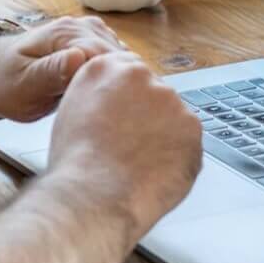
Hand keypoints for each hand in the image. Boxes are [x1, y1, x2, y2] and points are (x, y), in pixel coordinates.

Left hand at [0, 15, 125, 122]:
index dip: (115, 84)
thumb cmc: (4, 82)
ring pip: (121, 59)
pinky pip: (115, 61)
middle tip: (118, 115)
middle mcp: (81, 28)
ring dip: (121, 81)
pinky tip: (110, 97)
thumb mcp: (24, 84)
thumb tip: (79, 58)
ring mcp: (88, 34)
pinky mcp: (91, 45)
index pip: (108, 56)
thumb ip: (51, 71)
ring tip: (115, 108)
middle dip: (122, 84)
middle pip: (120, 57)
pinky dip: (116, 78)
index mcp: (65, 34)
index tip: (117, 109)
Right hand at [44, 52, 203, 240]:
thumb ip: (96, 96)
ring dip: (163, 136)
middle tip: (131, 146)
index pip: (128, 72)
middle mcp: (140, 76)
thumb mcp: (71, 112)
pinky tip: (155, 172)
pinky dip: (177, 157)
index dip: (128, 99)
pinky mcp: (192, 127)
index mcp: (106, 68)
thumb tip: (112, 103)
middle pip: (153, 93)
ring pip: (173, 118)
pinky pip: (188, 142)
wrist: (94, 194)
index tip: (127, 116)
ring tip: (139, 164)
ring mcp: (170, 100)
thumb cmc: (76, 164)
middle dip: (147, 117)